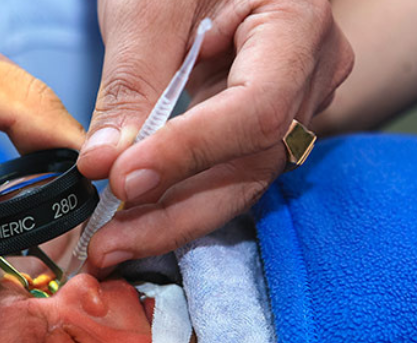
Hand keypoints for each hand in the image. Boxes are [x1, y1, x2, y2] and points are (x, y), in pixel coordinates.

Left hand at [77, 0, 352, 268]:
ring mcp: (296, 100)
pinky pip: (228, 170)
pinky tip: (134, 219)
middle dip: (177, 213)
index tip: (123, 181)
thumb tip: (104, 165)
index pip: (256, 108)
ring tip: (111, 244)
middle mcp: (313, 70)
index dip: (190, 153)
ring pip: (241, 179)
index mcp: (299, 20)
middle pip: (254, 163)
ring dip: (172, 217)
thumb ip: (132, 79)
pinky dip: (178, 197)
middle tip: (109, 246)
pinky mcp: (264, 119)